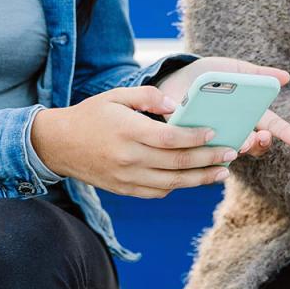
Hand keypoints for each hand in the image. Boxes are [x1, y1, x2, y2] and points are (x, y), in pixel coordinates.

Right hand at [31, 86, 239, 198]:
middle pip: (177, 163)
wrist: (59, 145)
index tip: (213, 133)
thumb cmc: (90, 115)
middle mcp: (129, 158)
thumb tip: (177, 106)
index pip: (170, 138)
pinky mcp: (124, 190)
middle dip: (208, 159)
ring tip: (221, 172)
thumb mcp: (116, 95)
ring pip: (172, 183)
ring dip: (200, 179)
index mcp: (128, 131)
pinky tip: (192, 179)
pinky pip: (157, 192)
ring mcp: (126, 178)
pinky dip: (177, 187)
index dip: (195, 137)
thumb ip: (148, 96)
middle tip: (230, 154)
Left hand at [157, 57, 289, 156]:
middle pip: (250, 144)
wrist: (177, 75)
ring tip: (238, 141)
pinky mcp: (187, 138)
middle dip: (257, 143)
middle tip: (259, 136)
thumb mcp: (235, 70)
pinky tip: (203, 133)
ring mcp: (211, 137)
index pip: (270, 127)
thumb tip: (285, 77)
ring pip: (226, 151)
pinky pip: (194, 147)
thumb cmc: (211, 75)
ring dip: (234, 147)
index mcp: (246, 115)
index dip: (285, 134)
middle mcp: (231, 131)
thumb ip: (258, 74)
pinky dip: (200, 143)